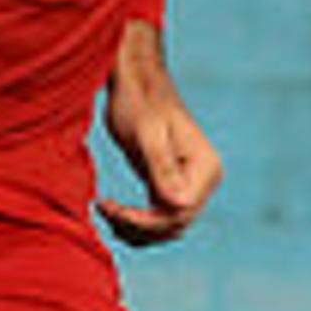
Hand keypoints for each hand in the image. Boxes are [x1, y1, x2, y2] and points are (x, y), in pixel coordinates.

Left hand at [100, 24, 221, 246]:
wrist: (134, 81)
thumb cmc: (138, 100)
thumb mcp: (147, 134)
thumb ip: (162, 168)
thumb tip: (180, 206)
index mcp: (206, 167)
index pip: (180, 212)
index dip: (145, 220)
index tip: (110, 208)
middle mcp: (204, 179)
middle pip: (175, 225)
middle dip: (138, 226)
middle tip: (104, 209)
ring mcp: (189, 184)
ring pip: (167, 228)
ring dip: (136, 230)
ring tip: (106, 210)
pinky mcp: (169, 185)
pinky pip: (158, 219)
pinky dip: (135, 223)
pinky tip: (111, 209)